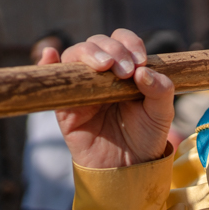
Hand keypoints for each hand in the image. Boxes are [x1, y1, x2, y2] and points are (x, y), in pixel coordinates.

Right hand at [40, 29, 174, 168]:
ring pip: (75, 56)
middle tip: (126, 72)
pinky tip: (49, 55)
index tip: (140, 61)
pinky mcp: (65, 106)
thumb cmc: (146, 137)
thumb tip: (144, 71)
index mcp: (126, 69)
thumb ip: (161, 90)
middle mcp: (102, 74)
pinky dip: (47, 63)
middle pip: (98, 43)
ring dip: (89, 53)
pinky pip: (53, 80)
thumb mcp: (162, 113)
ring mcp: (82, 87)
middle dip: (113, 50)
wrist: (128, 168)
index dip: (129, 43)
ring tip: (105, 66)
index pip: (122, 41)